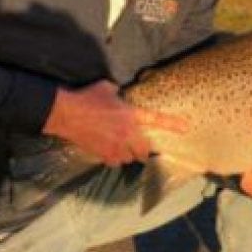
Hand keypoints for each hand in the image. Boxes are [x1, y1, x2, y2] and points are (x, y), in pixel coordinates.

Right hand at [43, 80, 186, 166]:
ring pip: (130, 158)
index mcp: (130, 114)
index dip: (172, 124)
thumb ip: (118, 93)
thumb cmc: (86, 98)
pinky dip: (114, 159)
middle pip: (144, 150)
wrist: (66, 113)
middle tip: (139, 147)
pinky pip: (115, 162)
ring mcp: (116, 145)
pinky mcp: (103, 154)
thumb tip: (120, 93)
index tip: (185, 127)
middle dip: (143, 150)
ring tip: (120, 147)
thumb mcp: (106, 88)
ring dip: (127, 155)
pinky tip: (108, 152)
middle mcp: (127, 132)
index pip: (156, 119)